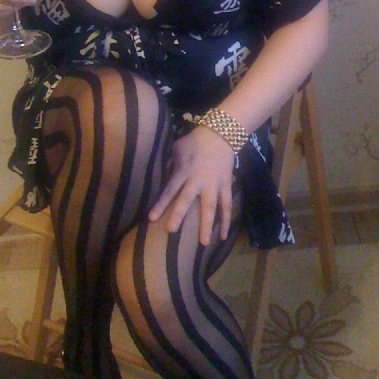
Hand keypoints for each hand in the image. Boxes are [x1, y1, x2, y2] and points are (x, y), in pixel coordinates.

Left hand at [148, 125, 235, 245]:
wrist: (220, 134)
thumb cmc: (194, 141)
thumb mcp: (177, 147)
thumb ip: (168, 161)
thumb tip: (153, 172)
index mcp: (184, 170)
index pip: (170, 189)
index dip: (161, 203)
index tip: (151, 218)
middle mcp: (198, 180)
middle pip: (187, 199)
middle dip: (179, 214)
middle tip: (171, 230)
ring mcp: (214, 184)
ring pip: (210, 207)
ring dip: (207, 225)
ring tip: (203, 244)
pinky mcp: (226, 186)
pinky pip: (227, 205)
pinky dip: (226, 221)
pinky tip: (223, 237)